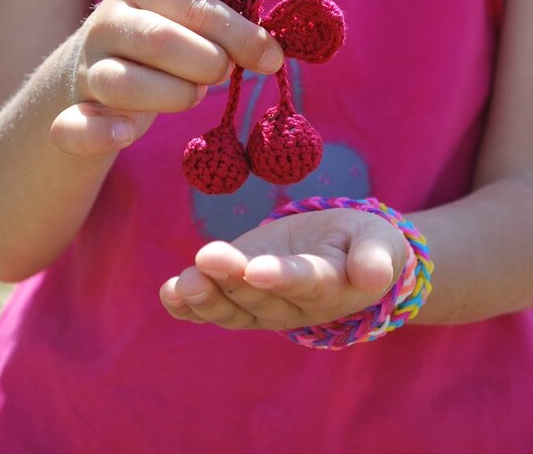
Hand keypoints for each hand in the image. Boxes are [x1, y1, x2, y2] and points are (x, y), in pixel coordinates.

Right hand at [49, 0, 283, 155]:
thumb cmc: (164, 43)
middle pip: (159, 41)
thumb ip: (226, 29)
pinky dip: (100, 132)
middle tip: (223, 74)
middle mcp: (110, 22)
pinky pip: (75, 125)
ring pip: (124, 83)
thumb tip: (272, 54)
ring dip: (172, 96)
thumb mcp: (190, 22)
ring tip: (192, 95)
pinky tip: (127, 133)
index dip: (239, 34)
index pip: (195, 7)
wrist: (95, 67)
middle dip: (206, 63)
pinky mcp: (72, 110)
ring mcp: (88, 67)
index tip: (272, 60)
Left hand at [160, 208, 406, 330]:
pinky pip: (215, 308)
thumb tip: (373, 276)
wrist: (346, 254)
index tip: (256, 268)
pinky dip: (189, 307)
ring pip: (233, 309)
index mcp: (332, 286)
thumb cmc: (365, 243)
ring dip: (205, 297)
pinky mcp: (241, 295)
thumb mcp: (380, 241)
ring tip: (182, 282)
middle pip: (261, 296)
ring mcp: (264, 305)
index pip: (306, 282)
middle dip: (231, 278)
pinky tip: (169, 294)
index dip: (281, 277)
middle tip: (206, 258)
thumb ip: (376, 257)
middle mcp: (295, 305)